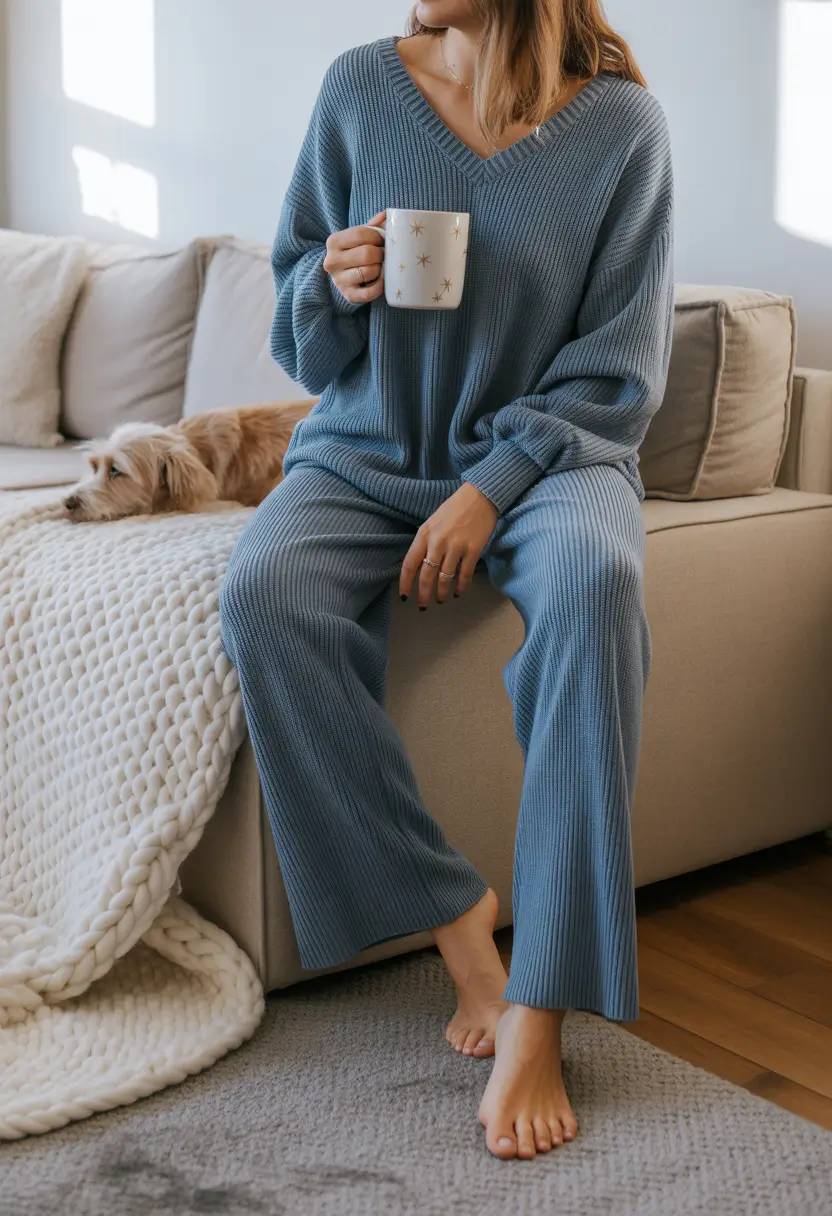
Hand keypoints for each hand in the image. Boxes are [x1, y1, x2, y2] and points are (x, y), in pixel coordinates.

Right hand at [324, 210, 386, 304]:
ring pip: (368, 272)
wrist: (341, 274)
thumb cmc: (353, 251)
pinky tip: (383, 280)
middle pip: (366, 254)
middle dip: (380, 253)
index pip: (360, 234)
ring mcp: (339, 280)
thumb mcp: (357, 236)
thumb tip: (388, 215)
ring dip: (380, 269)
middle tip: (384, 254)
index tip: (383, 239)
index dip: (377, 236)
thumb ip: (372, 226)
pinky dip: (380, 286)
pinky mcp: (348, 295)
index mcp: (334, 241)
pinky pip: (369, 293)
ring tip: (381, 265)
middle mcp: (332, 261)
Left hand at [399, 483, 498, 607]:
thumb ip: (425, 542)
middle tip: (423, 606)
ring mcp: (456, 547)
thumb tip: (420, 565)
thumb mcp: (432, 522)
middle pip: (426, 575)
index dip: (405, 583)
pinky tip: (458, 592)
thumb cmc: (454, 509)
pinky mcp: (473, 550)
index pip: (410, 563)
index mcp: (424, 534)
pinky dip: (461, 586)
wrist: (480, 497)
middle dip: (423, 594)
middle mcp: (438, 542)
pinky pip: (464, 574)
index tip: (405, 596)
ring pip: (445, 578)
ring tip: (441, 599)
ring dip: (442, 592)